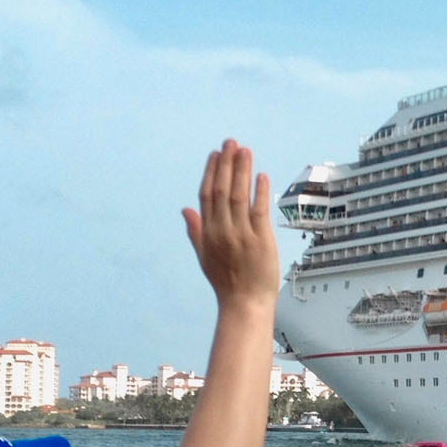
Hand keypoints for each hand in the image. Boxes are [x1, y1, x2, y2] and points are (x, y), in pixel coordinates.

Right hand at [181, 141, 278, 306]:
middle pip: (220, 190)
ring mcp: (241, 235)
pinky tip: (260, 175)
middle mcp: (222, 231)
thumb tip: (185, 209)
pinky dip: (259, 192)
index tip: (215, 154)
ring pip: (238, 196)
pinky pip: (258, 211)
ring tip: (244, 150)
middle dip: (225, 164)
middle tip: (230, 142)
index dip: (210, 172)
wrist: (244, 304)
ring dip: (241, 171)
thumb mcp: (204, 257)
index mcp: (208, 233)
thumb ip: (195, 231)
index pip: (206, 196)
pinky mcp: (261, 240)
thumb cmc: (226, 283)